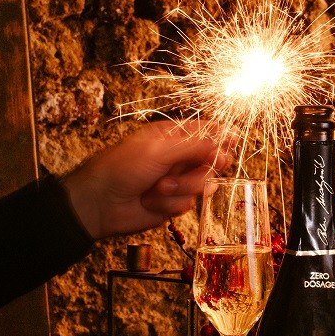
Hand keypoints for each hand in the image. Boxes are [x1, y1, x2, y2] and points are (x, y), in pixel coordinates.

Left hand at [62, 121, 230, 239]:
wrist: (100, 203)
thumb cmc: (122, 168)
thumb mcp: (159, 150)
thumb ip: (194, 145)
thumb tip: (225, 138)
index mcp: (172, 136)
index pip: (205, 131)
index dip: (222, 135)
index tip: (234, 139)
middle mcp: (177, 158)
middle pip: (211, 161)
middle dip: (202, 167)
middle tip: (204, 165)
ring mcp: (176, 181)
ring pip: (202, 185)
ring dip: (181, 188)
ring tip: (157, 187)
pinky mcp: (172, 203)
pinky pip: (187, 204)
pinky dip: (169, 204)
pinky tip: (151, 201)